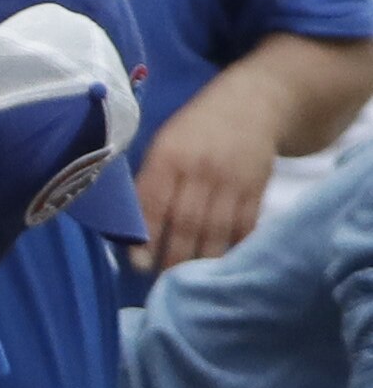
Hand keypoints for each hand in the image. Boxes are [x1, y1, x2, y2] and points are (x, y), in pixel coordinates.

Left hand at [134, 83, 275, 269]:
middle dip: (173, 256)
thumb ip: (153, 177)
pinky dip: (234, 249)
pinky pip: (245, 226)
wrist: (254, 103)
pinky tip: (224, 267)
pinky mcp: (257, 190)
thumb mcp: (166, 140)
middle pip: (186, 222)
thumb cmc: (197, 127)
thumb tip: (131, 221)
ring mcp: (231, 181)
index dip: (144, 234)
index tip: (137, 263)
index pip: (152, 200)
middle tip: (163, 283)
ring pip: (216, 230)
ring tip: (190, 283)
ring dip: (202, 260)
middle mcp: (199, 169)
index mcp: (168, 155)